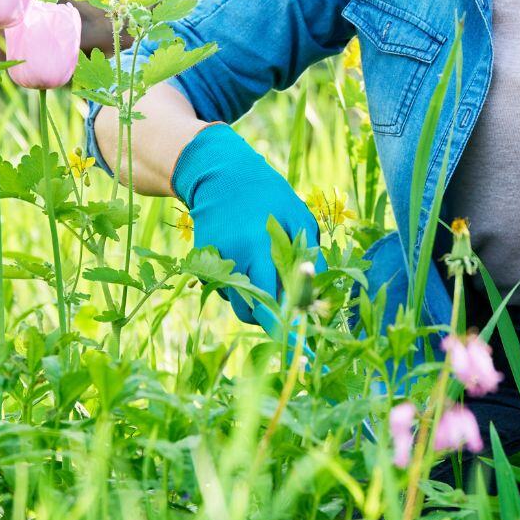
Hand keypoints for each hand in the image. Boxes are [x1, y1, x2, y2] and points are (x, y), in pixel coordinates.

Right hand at [177, 122, 328, 335]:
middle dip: (270, 315)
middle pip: (250, 312)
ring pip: (236, 301)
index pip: (271, 303)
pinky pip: (224, 287)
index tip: (302, 344)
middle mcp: (232, 260)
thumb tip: (317, 294)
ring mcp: (213, 263)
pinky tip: (246, 258)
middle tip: (288, 303)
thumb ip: (308, 255)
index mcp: (257, 248)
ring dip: (255, 299)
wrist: (221, 175)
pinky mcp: (203, 263)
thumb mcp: (297, 217)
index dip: (287, 326)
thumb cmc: (268, 194)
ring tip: (266, 269)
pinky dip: (239, 284)